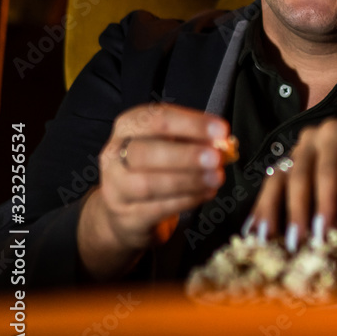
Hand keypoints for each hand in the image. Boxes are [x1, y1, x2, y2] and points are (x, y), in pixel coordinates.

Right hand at [78, 104, 231, 278]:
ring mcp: (116, 188)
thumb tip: (222, 141)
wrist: (126, 214)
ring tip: (216, 178)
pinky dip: (186, 200)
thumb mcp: (169, 145)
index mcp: (128, 127)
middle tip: (217, 158)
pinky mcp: (126, 216)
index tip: (221, 130)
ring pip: (149, 184)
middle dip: (186, 155)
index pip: (156, 119)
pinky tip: (206, 193)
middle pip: (146, 152)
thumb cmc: (153, 169)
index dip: (191, 124)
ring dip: (188, 180)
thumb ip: (193, 139)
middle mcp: (114, 155)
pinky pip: (156, 208)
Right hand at [250, 118, 336, 247]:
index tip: (322, 234)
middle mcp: (312, 137)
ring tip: (262, 241)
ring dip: (269, 211)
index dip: (324, 204)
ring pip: (278, 179)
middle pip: (298, 176)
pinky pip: (274, 185)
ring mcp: (298, 150)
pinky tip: (254, 232)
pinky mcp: (290, 164)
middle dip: (297, 212)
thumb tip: (326, 237)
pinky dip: (265, 208)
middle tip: (295, 244)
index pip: (327, 172)